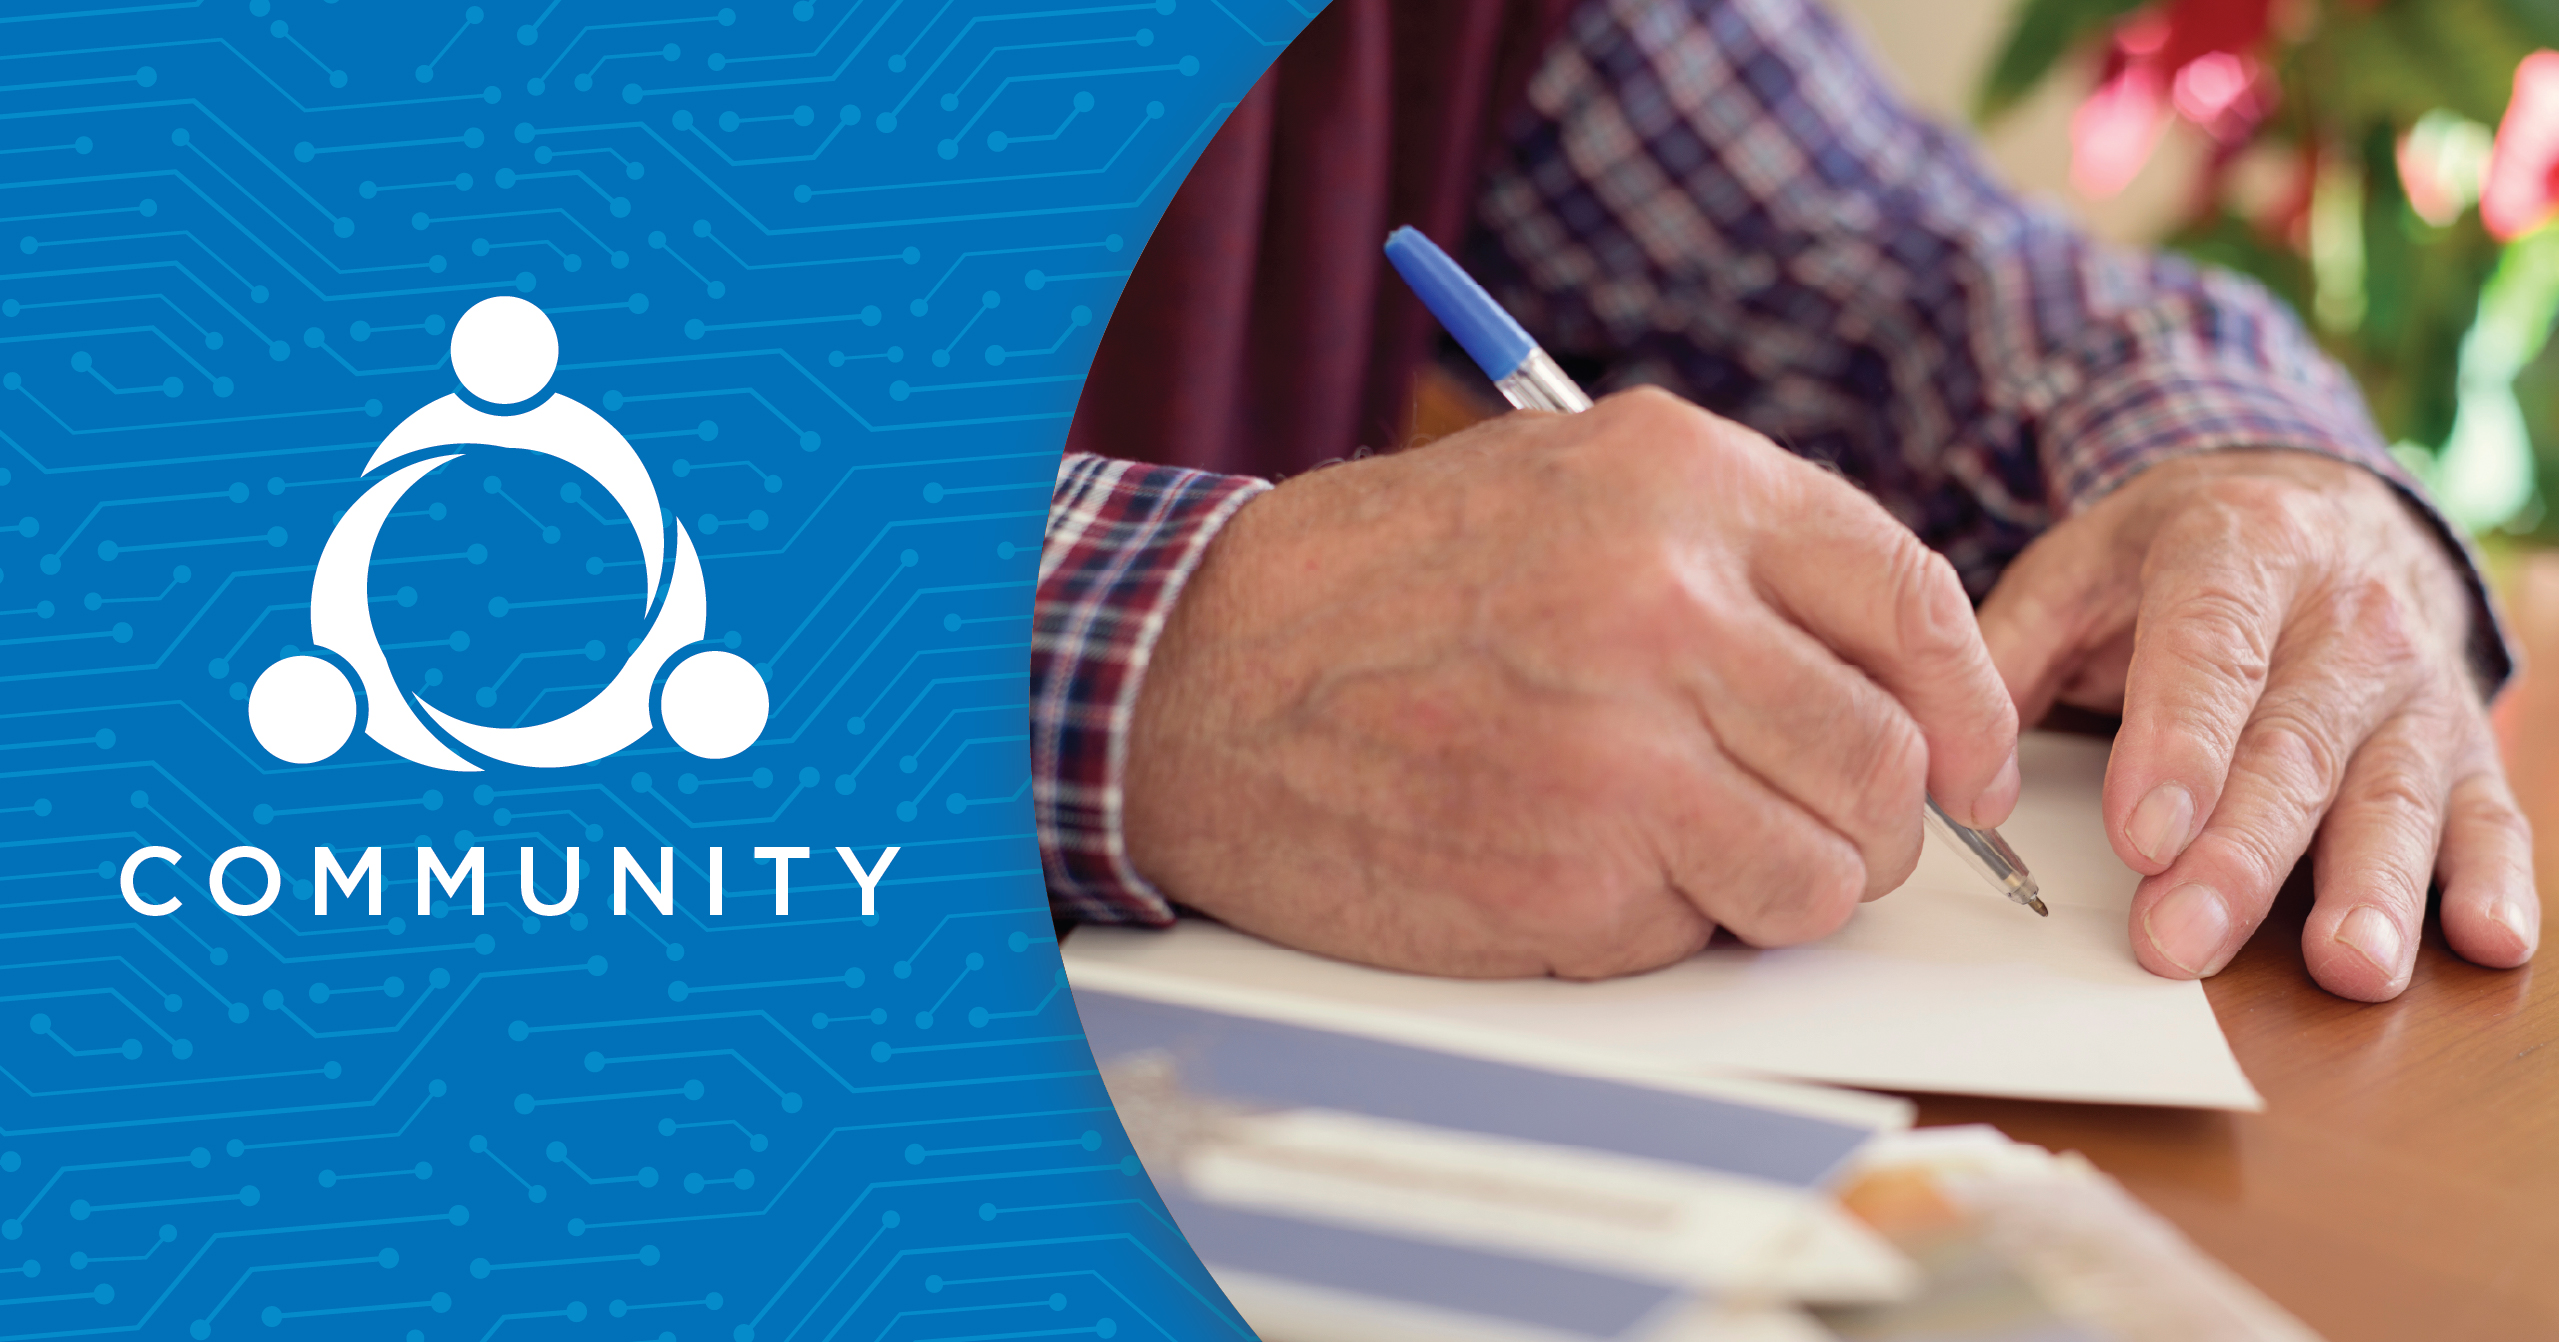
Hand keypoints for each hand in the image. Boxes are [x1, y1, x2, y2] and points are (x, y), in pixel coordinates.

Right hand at [1120, 388, 2019, 978]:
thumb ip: (1730, 555)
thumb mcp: (1561, 487)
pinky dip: (1673, 924)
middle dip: (1871, 817)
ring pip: (1830, 869)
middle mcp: (1668, 602)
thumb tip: (1890, 676)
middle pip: (1889, 757)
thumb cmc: (1372, 587)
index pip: (1910, 600)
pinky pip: (1714, 931)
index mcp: (1677, 480)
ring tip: (1682, 849)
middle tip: (1806, 826)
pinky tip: (1575, 864)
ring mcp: (1623, 746)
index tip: (1974, 767)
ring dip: (1782, 882)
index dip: (1968, 704)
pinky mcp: (1574, 875)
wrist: (1197, 680)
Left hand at [1979, 450, 2536, 1000]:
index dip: (2178, 742)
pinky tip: (2483, 940)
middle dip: (2240, 854)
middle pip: (2293, 746)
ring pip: (2393, 790)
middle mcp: (2346, 613)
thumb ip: (2002, 655)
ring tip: (2347, 964)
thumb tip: (1953, 771)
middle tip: (2182, 940)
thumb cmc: (2176, 560)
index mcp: (2241, 547)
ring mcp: (2415, 683)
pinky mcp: (2463, 745)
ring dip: (2372, 885)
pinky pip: (2485, 814)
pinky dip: (2491, 880)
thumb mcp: (2075, 568)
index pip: (2209, 648)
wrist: (2319, 509)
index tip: (2139, 834)